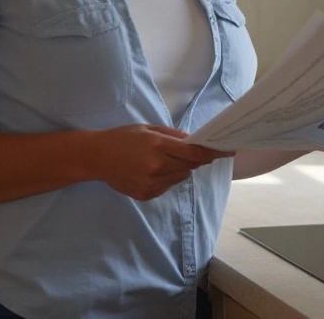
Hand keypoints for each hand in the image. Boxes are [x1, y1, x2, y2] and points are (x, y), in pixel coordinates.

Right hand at [86, 124, 232, 200]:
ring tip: (164, 159)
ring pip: (180, 177)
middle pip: (190, 166)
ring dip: (180, 169)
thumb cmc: (123, 138)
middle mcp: (156, 167)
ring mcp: (151, 183)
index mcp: (158, 146)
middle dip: (195, 159)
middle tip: (191, 152)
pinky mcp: (147, 195)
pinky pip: (168, 186)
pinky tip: (152, 170)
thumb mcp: (148, 129)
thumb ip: (173, 136)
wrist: (96, 158)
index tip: (227, 150)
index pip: (194, 154)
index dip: (213, 153)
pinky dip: (168, 178)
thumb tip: (194, 142)